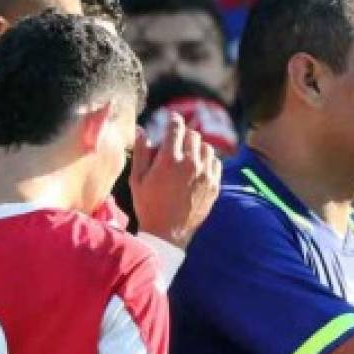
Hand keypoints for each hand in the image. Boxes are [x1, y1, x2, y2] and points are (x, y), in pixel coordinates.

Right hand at [129, 114, 220, 248]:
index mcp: (168, 160)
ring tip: (188, 155)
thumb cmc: (148, 205)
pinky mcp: (214, 186)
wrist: (168, 233)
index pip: (176, 127)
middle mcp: (190, 164)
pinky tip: (199, 167)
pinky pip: (216, 163)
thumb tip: (142, 129)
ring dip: (197, 147)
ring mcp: (205, 175)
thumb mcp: (137, 178)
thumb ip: (141, 151)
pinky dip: (208, 160)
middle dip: (184, 135)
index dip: (173, 120)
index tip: (172, 120)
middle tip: (178, 142)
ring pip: (207, 147)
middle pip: (193, 135)